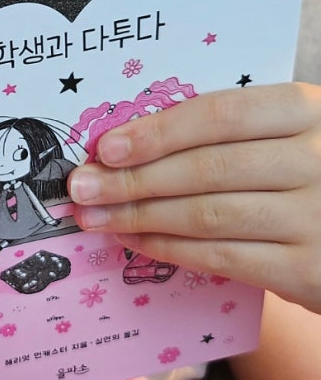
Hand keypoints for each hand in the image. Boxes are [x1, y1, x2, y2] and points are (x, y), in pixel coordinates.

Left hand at [67, 82, 320, 313]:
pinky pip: (224, 257)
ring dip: (142, 217)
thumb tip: (124, 143)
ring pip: (208, 215)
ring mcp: (316, 216)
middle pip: (206, 168)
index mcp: (305, 110)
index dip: (157, 131)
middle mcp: (317, 159)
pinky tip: (139, 241)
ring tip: (97, 218)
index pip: (220, 114)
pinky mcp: (309, 269)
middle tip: (82, 189)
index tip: (105, 148)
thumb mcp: (283, 135)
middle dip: (132, 180)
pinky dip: (172, 249)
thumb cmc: (304, 175)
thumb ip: (224, 132)